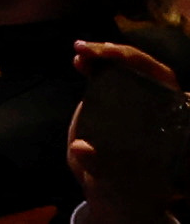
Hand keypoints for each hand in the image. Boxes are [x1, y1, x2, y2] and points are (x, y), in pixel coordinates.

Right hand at [81, 36, 188, 223]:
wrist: (119, 194)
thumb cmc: (124, 187)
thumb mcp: (113, 179)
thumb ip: (99, 165)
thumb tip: (80, 149)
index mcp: (166, 121)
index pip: (161, 78)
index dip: (138, 63)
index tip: (113, 57)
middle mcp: (155, 105)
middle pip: (141, 66)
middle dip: (115, 54)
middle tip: (86, 50)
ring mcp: (135, 100)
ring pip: (124, 67)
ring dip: (102, 55)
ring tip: (79, 52)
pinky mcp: (118, 99)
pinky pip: (110, 74)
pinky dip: (95, 64)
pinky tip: (79, 62)